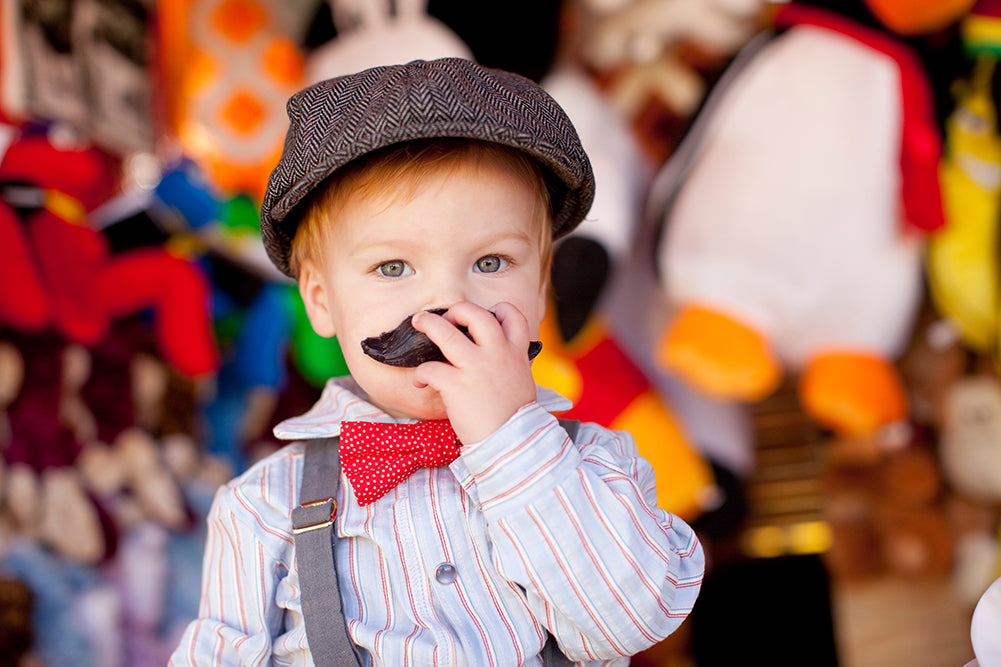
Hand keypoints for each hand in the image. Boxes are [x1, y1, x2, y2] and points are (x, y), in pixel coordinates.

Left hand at [410, 302, 536, 443]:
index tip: (487, 315)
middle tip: (446, 318)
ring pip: (446, 333)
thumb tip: (494, 362)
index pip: (512, 315)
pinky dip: (421, 374)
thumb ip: (509, 366)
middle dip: (457, 310)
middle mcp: (496, 354)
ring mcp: (475, 368)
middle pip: (475, 314)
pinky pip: (430, 368)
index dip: (497, 310)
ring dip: (429, 324)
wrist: (513, 443)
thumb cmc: (515, 418)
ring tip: (418, 322)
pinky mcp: (456, 385)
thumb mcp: (522, 382)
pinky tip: (420, 382)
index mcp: (516, 353)